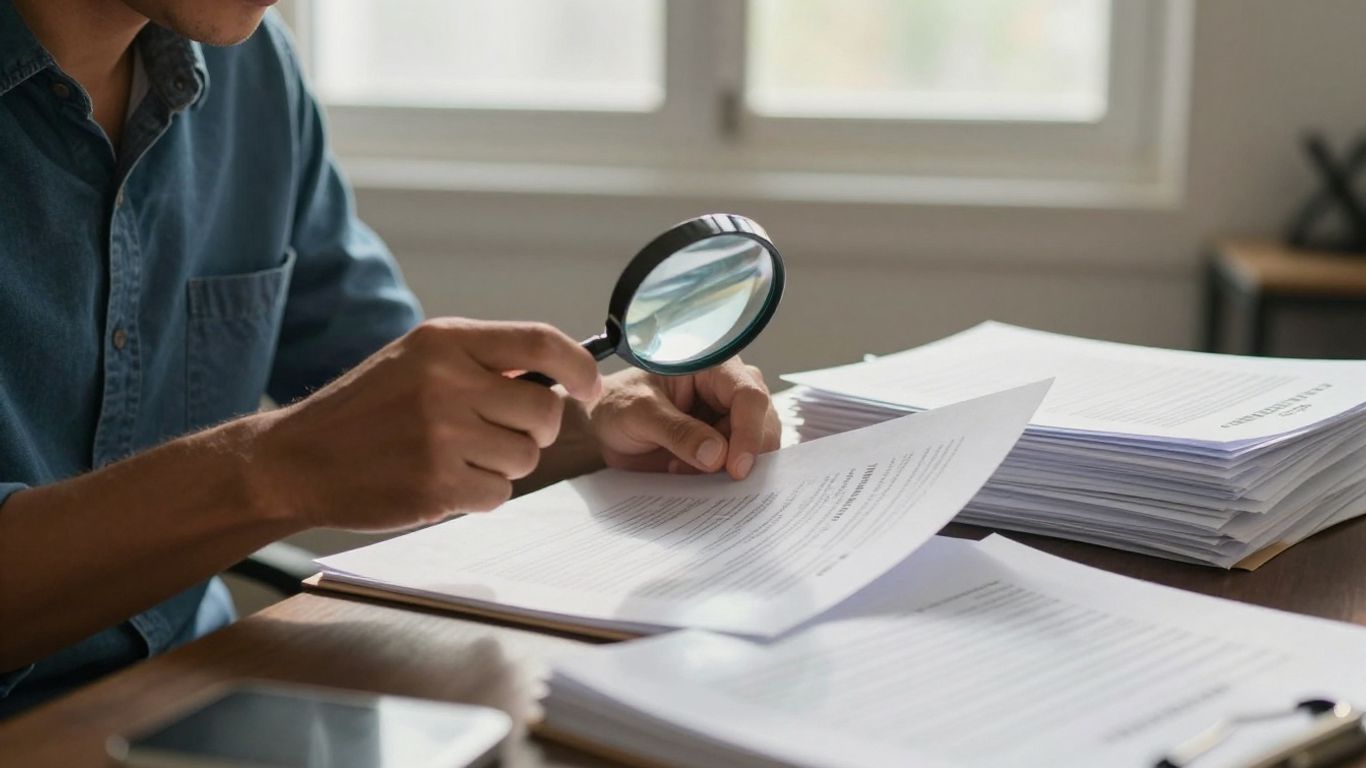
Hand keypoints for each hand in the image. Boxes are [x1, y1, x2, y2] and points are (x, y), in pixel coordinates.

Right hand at [252, 318, 601, 530]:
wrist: (297, 458)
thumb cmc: (367, 409)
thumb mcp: (417, 360)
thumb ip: (482, 362)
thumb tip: (558, 377)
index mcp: (445, 342)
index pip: (542, 342)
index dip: (580, 367)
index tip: (589, 388)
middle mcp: (446, 383)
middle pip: (545, 411)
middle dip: (535, 429)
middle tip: (500, 433)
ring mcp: (442, 436)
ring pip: (526, 457)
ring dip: (503, 464)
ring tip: (456, 456)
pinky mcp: (437, 484)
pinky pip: (500, 494)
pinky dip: (481, 495)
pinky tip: (443, 481)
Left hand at [586, 357, 779, 479]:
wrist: (607, 424)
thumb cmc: (618, 404)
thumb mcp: (638, 413)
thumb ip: (675, 431)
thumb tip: (716, 456)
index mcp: (712, 366)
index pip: (748, 395)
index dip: (749, 432)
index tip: (736, 468)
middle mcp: (729, 390)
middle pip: (763, 424)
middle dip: (740, 455)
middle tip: (703, 475)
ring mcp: (730, 418)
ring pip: (757, 449)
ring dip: (728, 470)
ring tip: (681, 469)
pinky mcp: (725, 444)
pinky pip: (740, 465)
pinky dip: (724, 480)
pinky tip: (693, 480)